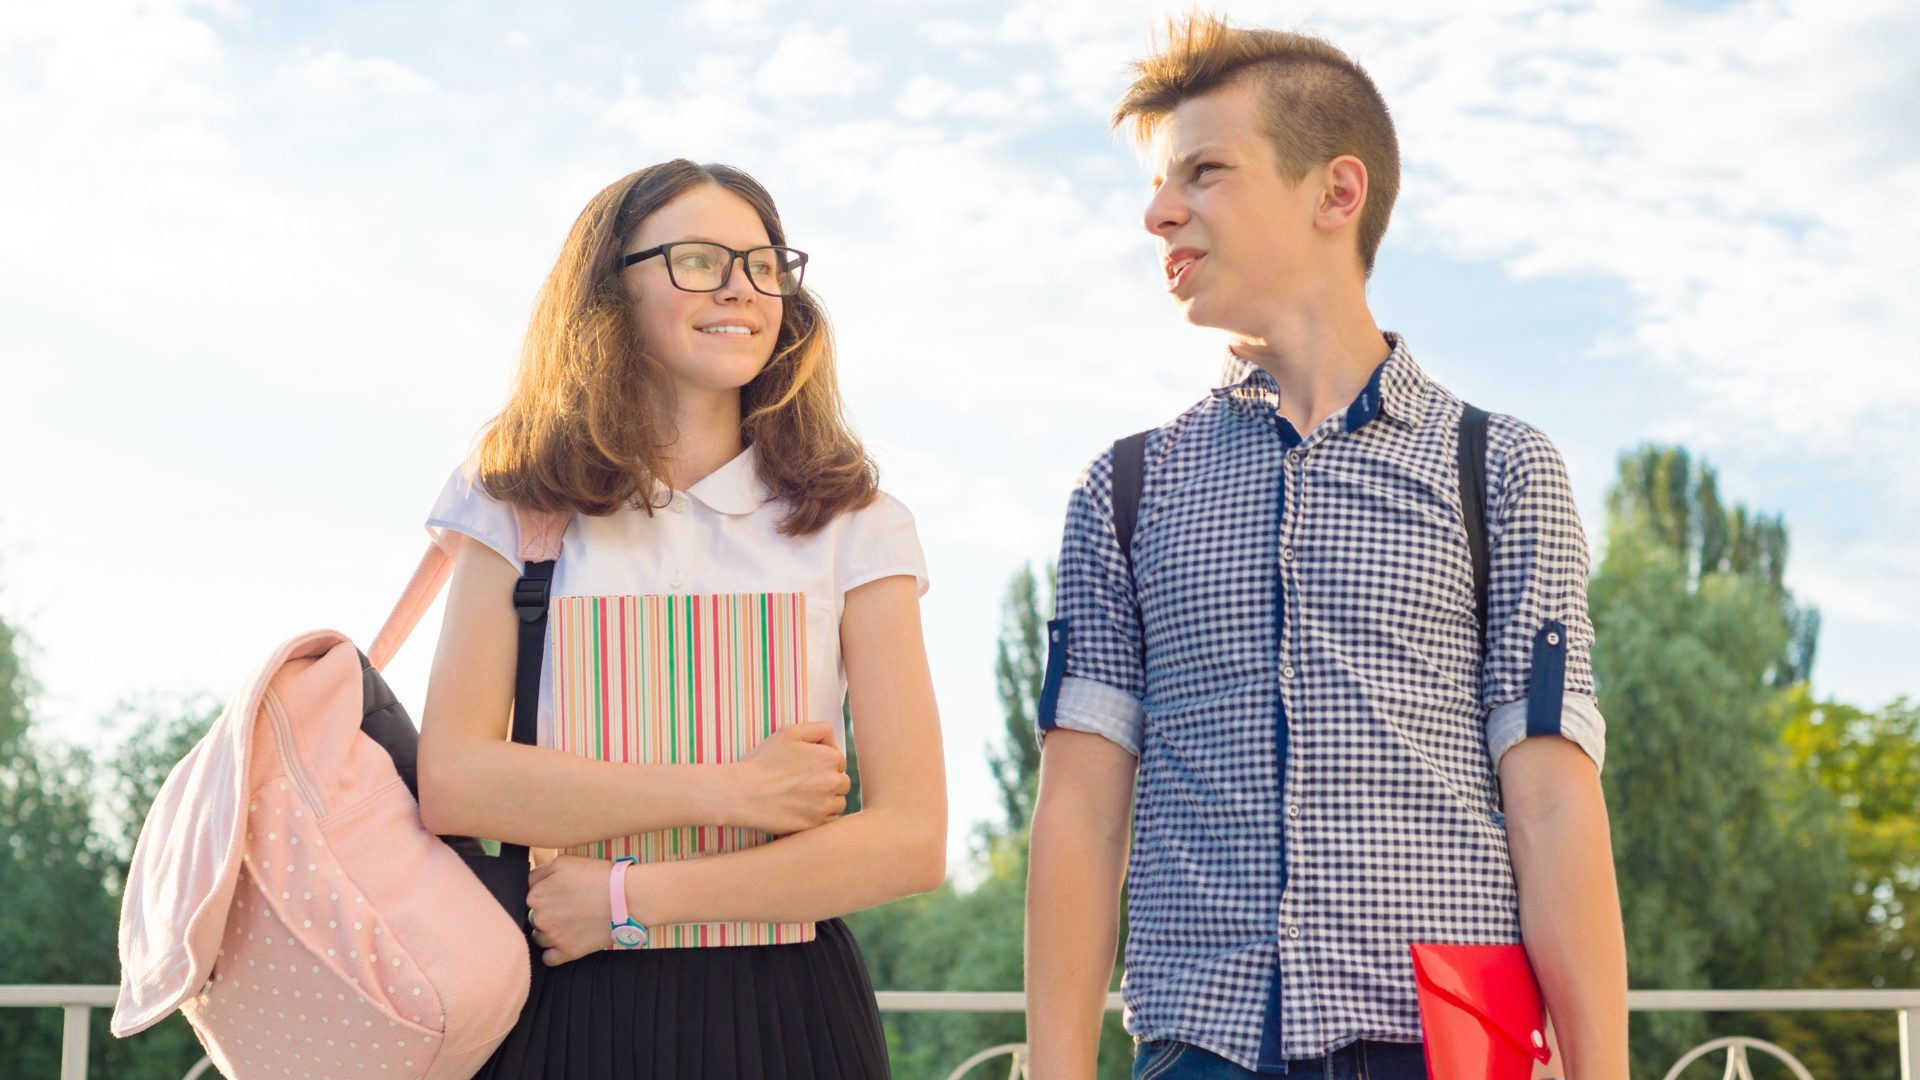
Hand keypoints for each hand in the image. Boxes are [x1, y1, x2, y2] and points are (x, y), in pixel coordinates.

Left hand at [527, 855, 614, 965]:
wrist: (625, 897)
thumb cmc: (597, 876)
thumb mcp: (564, 862)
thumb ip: (539, 872)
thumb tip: (528, 883)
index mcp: (535, 895)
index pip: (530, 897)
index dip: (545, 893)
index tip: (560, 893)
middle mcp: (540, 918)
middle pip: (534, 918)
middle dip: (547, 913)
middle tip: (569, 906)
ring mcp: (553, 937)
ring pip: (539, 938)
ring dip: (550, 932)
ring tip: (571, 922)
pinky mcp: (567, 952)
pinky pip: (549, 958)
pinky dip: (555, 951)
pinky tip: (567, 940)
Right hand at [728, 721, 849, 834]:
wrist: (742, 793)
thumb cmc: (763, 762)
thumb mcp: (789, 733)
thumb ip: (819, 730)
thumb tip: (833, 744)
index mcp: (829, 758)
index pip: (840, 762)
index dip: (823, 763)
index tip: (806, 768)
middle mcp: (833, 782)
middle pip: (842, 783)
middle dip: (828, 782)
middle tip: (803, 783)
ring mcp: (825, 805)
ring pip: (838, 803)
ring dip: (826, 801)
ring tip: (802, 797)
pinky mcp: (815, 824)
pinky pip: (829, 821)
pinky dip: (820, 818)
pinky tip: (802, 811)